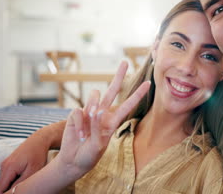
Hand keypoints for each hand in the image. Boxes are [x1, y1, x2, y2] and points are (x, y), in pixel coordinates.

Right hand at [0, 125, 55, 193]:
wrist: (39, 140)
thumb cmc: (38, 155)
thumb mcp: (33, 171)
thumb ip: (20, 183)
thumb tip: (12, 192)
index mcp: (8, 169)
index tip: (18, 193)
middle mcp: (3, 166)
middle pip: (1, 186)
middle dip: (10, 189)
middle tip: (25, 185)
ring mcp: (5, 164)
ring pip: (5, 181)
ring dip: (13, 183)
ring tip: (26, 178)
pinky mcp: (8, 163)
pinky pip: (8, 176)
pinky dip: (15, 178)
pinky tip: (25, 174)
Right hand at [55, 61, 149, 177]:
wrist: (74, 160)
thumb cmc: (89, 155)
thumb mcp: (98, 146)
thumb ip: (99, 128)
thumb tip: (96, 110)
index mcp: (113, 120)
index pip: (128, 104)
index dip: (137, 94)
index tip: (148, 84)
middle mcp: (103, 113)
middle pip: (112, 89)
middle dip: (119, 75)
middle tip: (125, 62)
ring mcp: (89, 112)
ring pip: (94, 96)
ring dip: (91, 112)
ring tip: (87, 131)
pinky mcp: (76, 113)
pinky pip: (79, 112)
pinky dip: (79, 125)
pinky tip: (79, 136)